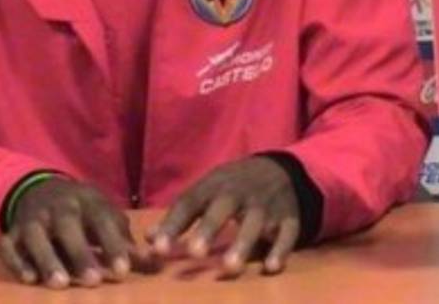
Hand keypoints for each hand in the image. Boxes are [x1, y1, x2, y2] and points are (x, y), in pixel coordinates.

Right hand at [0, 177, 151, 288]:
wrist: (42, 190)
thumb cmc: (83, 212)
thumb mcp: (105, 218)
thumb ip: (126, 243)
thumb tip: (156, 264)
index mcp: (87, 201)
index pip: (102, 221)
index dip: (113, 245)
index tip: (123, 271)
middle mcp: (58, 207)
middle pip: (67, 225)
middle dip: (80, 252)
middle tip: (93, 281)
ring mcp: (32, 219)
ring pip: (36, 235)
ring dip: (47, 258)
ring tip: (61, 284)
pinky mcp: (12, 232)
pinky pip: (9, 245)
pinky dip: (17, 261)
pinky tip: (29, 279)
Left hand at [147, 156, 300, 277]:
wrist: (280, 170)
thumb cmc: (233, 186)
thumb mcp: (206, 191)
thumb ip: (180, 216)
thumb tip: (149, 240)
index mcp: (214, 185)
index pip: (190, 203)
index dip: (174, 225)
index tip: (158, 249)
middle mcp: (239, 193)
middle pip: (223, 208)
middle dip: (209, 229)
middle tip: (194, 253)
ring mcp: (266, 206)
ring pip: (255, 223)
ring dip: (242, 244)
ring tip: (229, 268)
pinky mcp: (289, 218)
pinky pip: (287, 233)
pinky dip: (280, 249)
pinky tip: (271, 268)